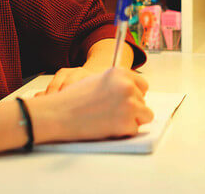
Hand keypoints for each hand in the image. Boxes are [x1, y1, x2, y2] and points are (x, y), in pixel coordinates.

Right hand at [27, 68, 153, 142]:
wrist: (59, 114)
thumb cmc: (73, 98)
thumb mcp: (97, 80)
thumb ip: (116, 83)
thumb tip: (130, 91)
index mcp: (120, 73)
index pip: (143, 85)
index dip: (134, 94)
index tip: (126, 100)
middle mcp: (128, 86)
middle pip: (143, 101)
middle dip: (131, 108)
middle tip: (111, 112)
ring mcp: (129, 104)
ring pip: (145, 115)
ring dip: (131, 119)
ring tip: (110, 119)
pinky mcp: (127, 123)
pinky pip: (134, 130)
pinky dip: (123, 132)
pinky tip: (107, 126)